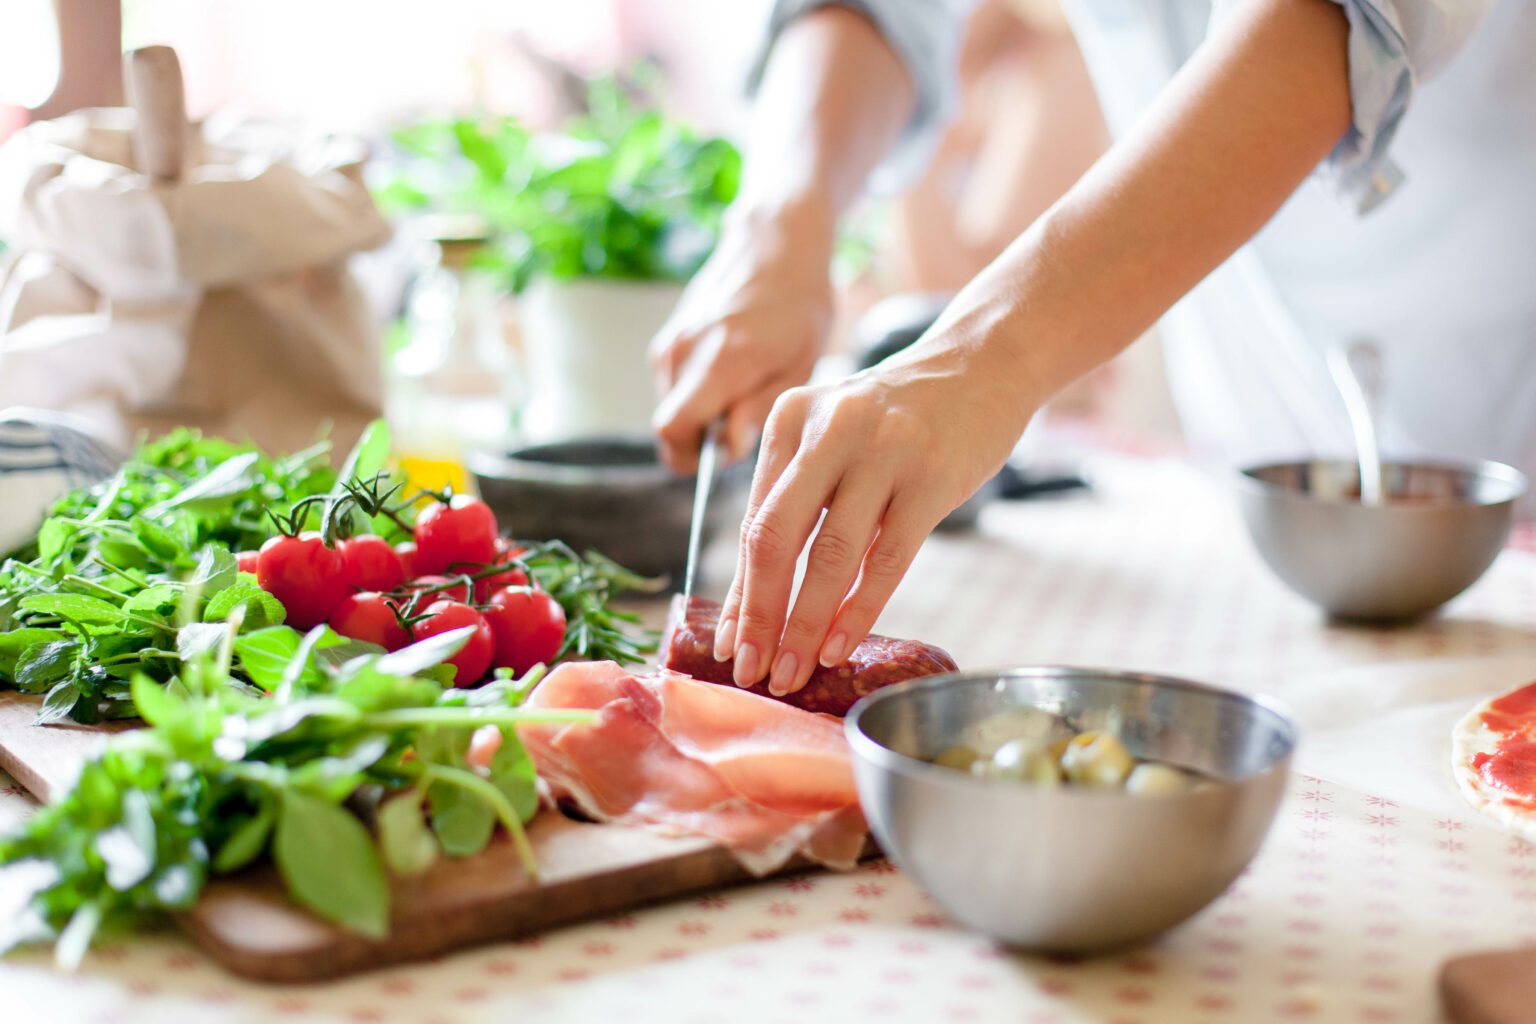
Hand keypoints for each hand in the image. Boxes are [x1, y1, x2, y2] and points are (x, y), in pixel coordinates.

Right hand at [650, 200, 835, 472]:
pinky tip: (732, 370)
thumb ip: (759, 409)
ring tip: (745, 387)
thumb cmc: (799, 306)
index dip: (693, 457)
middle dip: (703, 439)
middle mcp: (683, 352)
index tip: (728, 452)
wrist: (775, 245)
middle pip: (670, 426)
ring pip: (673, 406)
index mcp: (719, 361)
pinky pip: (675, 385)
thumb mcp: (800, 364)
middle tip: (746, 420)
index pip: (672, 430)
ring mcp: (670, 342)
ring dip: (703, 413)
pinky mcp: (668, 338)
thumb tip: (727, 448)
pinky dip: (698, 392)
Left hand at [715, 330, 1034, 694]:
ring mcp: (882, 453)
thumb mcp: (833, 433)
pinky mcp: (931, 478)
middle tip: (752, 670)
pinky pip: (885, 560)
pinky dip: (858, 611)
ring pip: (830, 557)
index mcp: (790, 420)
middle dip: (759, 615)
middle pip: (777, 539)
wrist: (983, 363)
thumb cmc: (900, 415)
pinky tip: (839, 645)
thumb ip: (797, 497)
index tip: (730, 644)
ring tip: (794, 671)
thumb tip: (758, 595)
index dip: (740, 590)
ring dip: (805, 625)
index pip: (754, 522)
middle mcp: (828, 431)